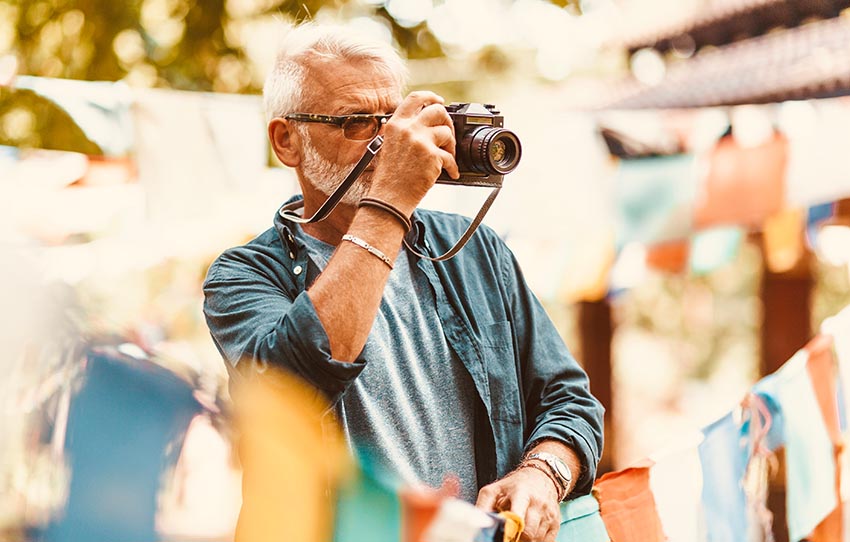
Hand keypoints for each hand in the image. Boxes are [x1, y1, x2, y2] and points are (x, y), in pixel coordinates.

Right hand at [368, 91, 459, 214]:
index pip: (415, 98)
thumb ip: (406, 132)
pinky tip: (451, 173)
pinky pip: (450, 157)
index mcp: (395, 124)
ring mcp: (420, 141)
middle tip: (448, 133)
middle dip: (447, 121)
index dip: (431, 97)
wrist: (390, 197)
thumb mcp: (391, 145)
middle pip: (437, 111)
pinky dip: (453, 167)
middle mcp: (408, 129)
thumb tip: (428, 124)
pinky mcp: (432, 156)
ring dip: (451, 146)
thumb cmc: (390, 177)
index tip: (440, 101)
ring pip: (447, 133)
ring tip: (447, 157)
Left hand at [476, 467, 560, 541]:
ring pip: (536, 539)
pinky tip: (527, 537)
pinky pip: (546, 541)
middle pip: (528, 532)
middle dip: (516, 540)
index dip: (510, 529)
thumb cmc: (515, 485)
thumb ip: (484, 505)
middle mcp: (538, 504)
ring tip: (515, 535)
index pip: (518, 516)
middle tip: (507, 537)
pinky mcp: (556, 523)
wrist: (541, 477)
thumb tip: (477, 523)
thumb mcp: (496, 489)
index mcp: (521, 493)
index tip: (504, 534)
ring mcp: (549, 514)